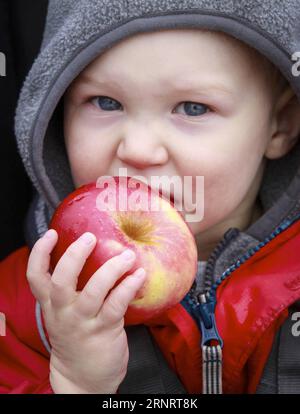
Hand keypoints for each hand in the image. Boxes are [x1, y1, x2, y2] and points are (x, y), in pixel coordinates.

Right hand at [26, 229, 145, 393]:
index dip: (40, 253)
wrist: (82, 379)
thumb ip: (70, 290)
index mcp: (52, 305)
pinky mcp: (104, 331)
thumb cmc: (77, 338)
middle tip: (90, 238)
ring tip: (127, 255)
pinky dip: (128, 287)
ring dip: (111, 269)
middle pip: (62, 281)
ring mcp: (84, 322)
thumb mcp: (64, 314)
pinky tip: (140, 275)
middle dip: (74, 256)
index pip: (36, 277)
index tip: (52, 233)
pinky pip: (117, 305)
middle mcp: (64, 312)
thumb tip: (91, 255)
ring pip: (94, 291)